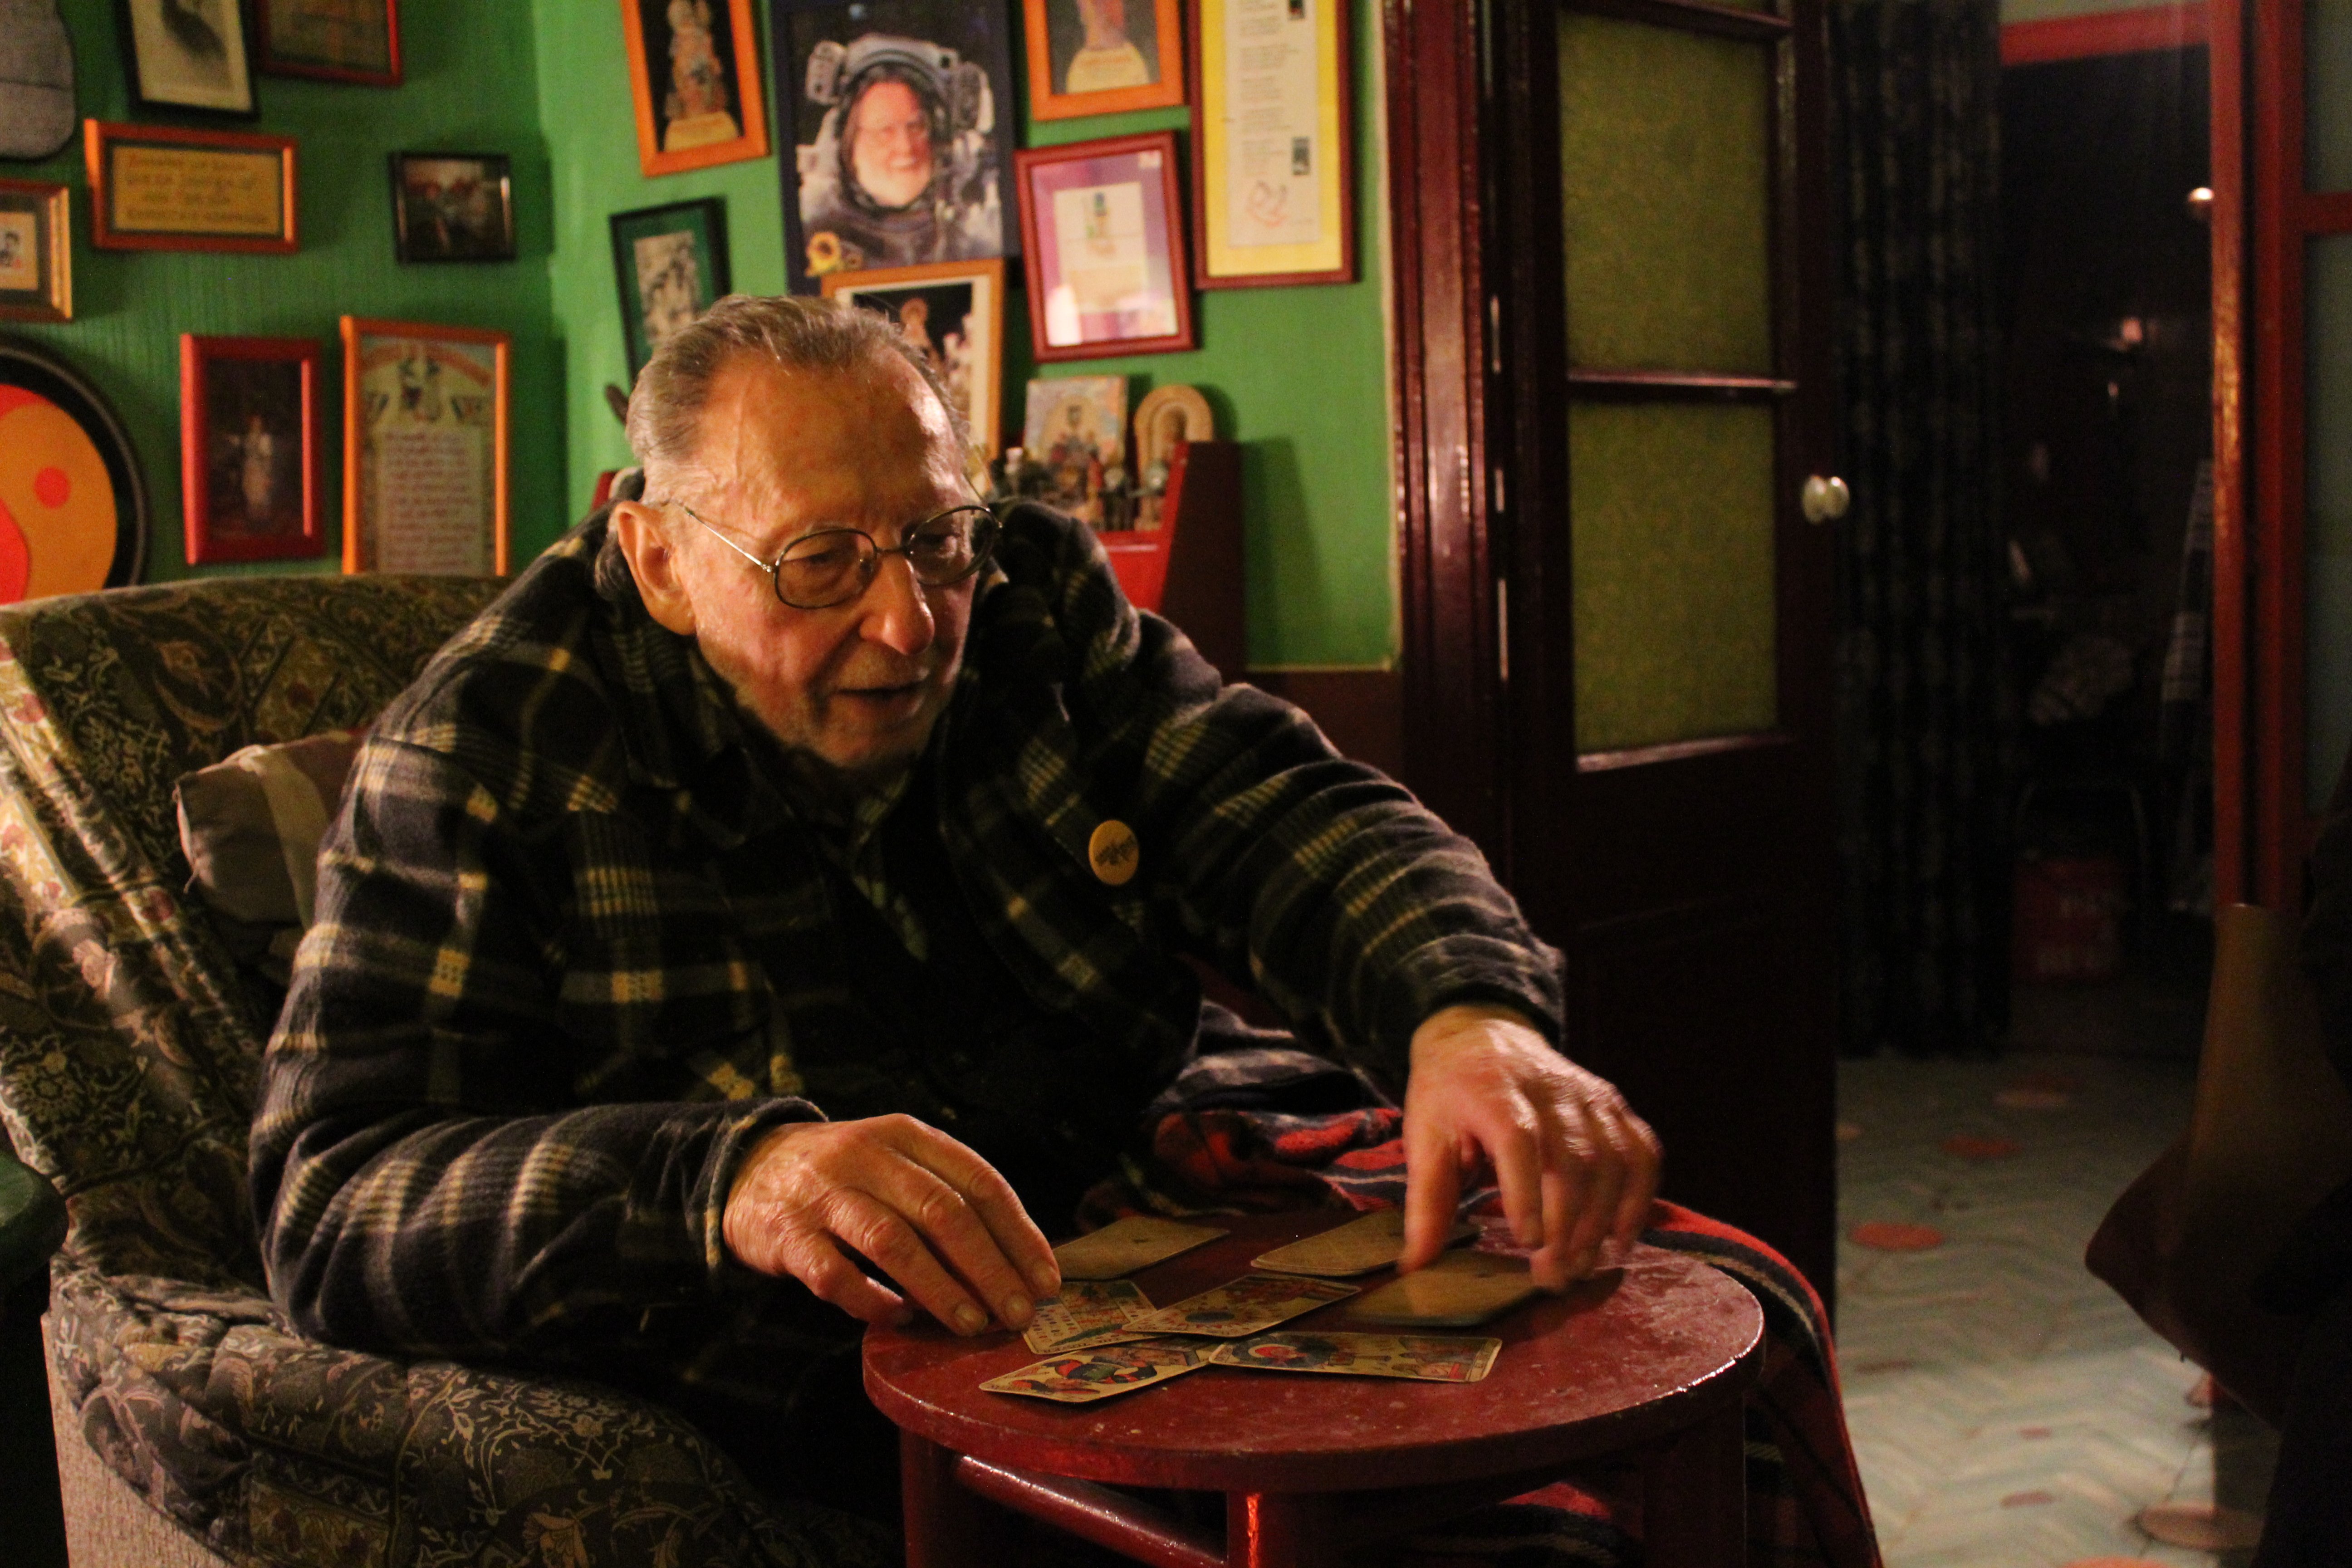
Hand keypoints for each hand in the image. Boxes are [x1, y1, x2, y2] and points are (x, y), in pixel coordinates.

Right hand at [723, 1114, 1061, 1334]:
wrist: (748, 1167)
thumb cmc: (847, 1177)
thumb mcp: (897, 1164)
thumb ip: (946, 1199)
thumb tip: (1015, 1265)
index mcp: (908, 1135)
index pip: (979, 1181)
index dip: (1018, 1234)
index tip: (1046, 1280)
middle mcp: (869, 1156)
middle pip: (943, 1211)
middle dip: (989, 1268)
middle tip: (1019, 1314)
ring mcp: (824, 1193)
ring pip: (892, 1241)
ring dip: (939, 1288)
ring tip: (971, 1324)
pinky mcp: (787, 1234)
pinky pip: (833, 1274)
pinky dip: (870, 1301)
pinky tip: (897, 1320)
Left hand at [1398, 1004, 1660, 1290]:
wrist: (1483, 1036)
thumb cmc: (1449, 1095)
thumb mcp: (1425, 1137)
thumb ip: (1427, 1200)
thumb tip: (1414, 1266)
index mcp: (1492, 1090)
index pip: (1519, 1140)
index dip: (1527, 1193)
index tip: (1527, 1243)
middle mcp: (1548, 1088)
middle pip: (1573, 1160)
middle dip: (1568, 1227)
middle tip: (1552, 1277)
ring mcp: (1588, 1095)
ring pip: (1612, 1162)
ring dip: (1601, 1223)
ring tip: (1578, 1266)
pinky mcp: (1613, 1105)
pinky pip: (1642, 1153)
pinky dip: (1638, 1199)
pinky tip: (1619, 1239)